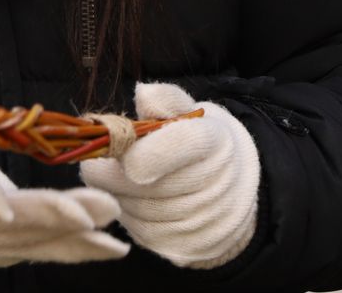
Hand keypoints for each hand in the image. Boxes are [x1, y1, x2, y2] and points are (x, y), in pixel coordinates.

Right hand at [0, 71, 129, 266]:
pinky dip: (80, 249)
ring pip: (33, 240)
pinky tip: (113, 247)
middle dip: (48, 216)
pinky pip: (45, 252)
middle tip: (88, 212)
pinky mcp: (8, 253)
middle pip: (8, 221)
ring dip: (74, 231)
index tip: (5, 208)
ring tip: (110, 215)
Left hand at [80, 83, 259, 268]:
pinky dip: (129, 216)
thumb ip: (166, 99)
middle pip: (142, 183)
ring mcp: (202, 221)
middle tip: (108, 162)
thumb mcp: (190, 112)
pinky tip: (136, 201)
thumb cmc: (199, 143)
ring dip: (117, 194)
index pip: (174, 146)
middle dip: (114, 172)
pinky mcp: (186, 247)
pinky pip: (141, 232)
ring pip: (134, 208)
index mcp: (214, 142)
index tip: (118, 150)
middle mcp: (214, 185)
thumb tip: (144, 94)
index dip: (139, 150)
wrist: (233, 189)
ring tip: (123, 180)